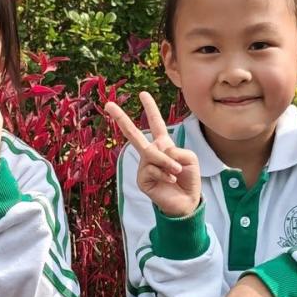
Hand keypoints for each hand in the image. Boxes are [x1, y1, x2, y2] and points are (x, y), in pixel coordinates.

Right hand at [104, 91, 201, 218]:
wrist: (186, 202)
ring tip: (177, 171)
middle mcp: (151, 153)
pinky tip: (170, 180)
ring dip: (168, 162)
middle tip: (108, 104)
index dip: (150, 109)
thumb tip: (157, 154)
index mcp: (163, 145)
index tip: (142, 94)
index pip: (156, 124)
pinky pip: (152, 169)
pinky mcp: (142, 179)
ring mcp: (144, 166)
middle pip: (134, 134)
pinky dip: (165, 173)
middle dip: (121, 119)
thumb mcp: (189, 158)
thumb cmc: (188, 179)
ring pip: (151, 154)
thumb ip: (174, 151)